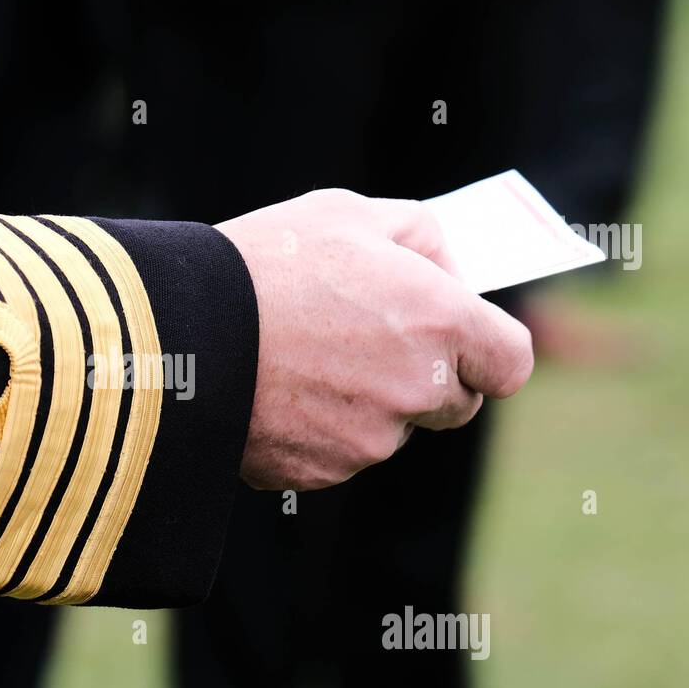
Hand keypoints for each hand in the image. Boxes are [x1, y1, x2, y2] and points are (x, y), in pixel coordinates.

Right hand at [216, 189, 532, 490]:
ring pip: (388, 431)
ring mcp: (368, 441)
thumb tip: (447, 271)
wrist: (178, 330)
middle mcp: (416, 391)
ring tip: (302, 359)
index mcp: (439, 323)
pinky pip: (336, 456)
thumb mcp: (347, 214)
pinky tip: (276, 391)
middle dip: (427, 380)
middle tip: (371, 344)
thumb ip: (417, 237)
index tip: (464, 339)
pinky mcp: (320, 473)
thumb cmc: (266, 262)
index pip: (510, 364)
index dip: (491, 351)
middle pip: (455, 405)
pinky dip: (316, 431)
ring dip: (365, 405)